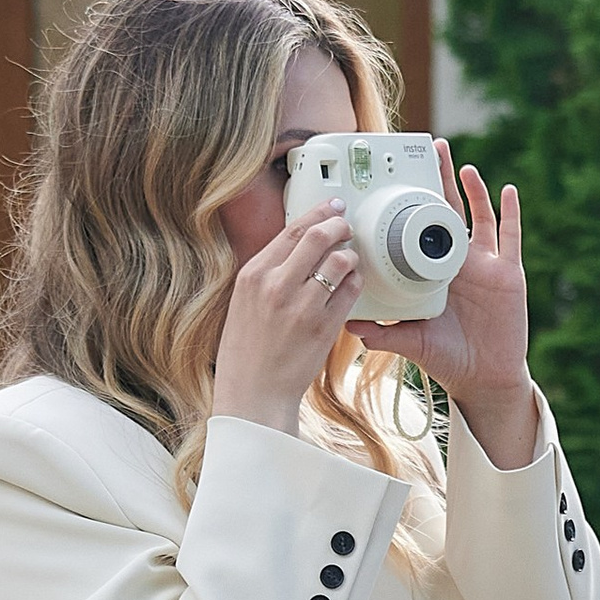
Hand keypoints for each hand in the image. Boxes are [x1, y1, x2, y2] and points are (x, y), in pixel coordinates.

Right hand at [213, 203, 360, 435]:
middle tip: (347, 227)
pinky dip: (355, 282)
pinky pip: (350, 292)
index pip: (292, 230)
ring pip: (341, 261)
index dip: (318, 213)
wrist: (253, 394)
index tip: (332, 206)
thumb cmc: (246, 351)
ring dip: (351, 256)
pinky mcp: (324, 327)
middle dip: (340, 225)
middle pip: (319, 237)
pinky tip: (352, 284)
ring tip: (349, 261)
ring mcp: (302, 306)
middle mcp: (276, 286)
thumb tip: (297, 246)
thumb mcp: (244, 302)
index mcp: (253, 275)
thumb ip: (268, 273)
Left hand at [351, 148, 535, 466]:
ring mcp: (485, 264)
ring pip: (479, 216)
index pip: (419, 227)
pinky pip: (511, 236)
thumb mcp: (411, 342)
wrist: (483, 379)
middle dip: (441, 179)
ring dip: (472, 189)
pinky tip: (508, 190)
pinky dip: (511, 212)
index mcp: (434, 270)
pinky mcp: (509, 273)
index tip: (397, 178)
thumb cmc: (447, 358)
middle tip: (431, 148)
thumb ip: (384, 333)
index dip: (412, 203)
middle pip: (449, 210)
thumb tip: (349, 327)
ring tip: (461, 165)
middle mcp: (459, 261)